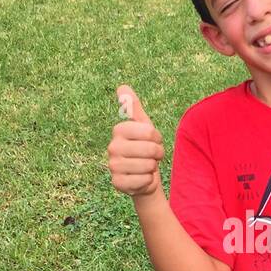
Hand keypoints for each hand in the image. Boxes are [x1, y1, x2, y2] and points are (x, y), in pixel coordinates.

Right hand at [107, 84, 164, 198]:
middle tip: (152, 156)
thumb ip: (134, 107)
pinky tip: (141, 179)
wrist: (143, 177)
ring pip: (148, 166)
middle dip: (157, 154)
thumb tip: (123, 87)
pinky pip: (144, 180)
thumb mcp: (142, 125)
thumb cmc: (144, 148)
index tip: (153, 140)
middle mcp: (112, 147)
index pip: (150, 132)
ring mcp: (113, 166)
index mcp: (119, 130)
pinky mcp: (117, 183)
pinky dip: (148, 181)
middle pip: (150, 149)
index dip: (157, 138)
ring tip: (146, 166)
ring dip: (152, 168)